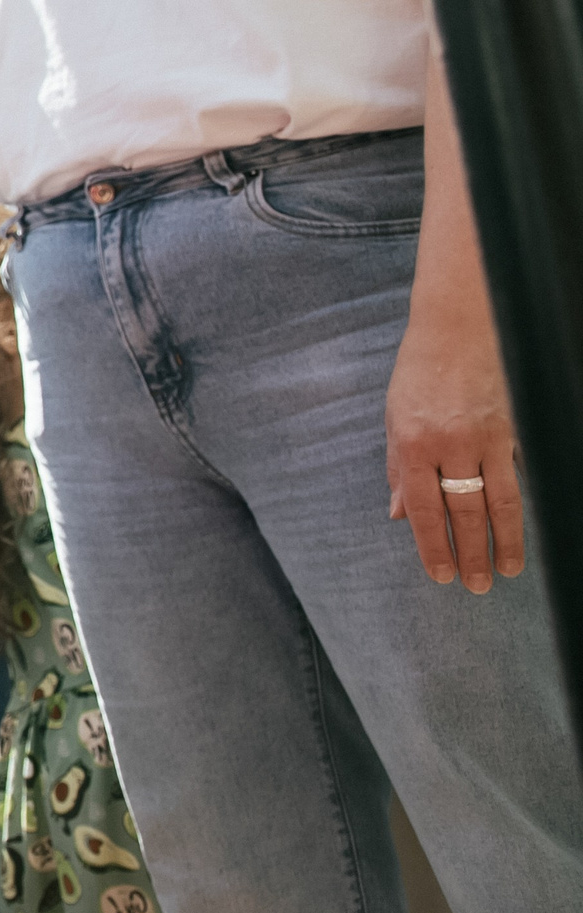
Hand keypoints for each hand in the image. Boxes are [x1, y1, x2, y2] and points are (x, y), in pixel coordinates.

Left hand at [387, 304, 522, 590]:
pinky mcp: (513, 428)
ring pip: (500, 501)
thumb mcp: (394, 418)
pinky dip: (517, 505)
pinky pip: (516, 475)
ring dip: (504, 540)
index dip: (431, 545)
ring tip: (506, 570)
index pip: (421, 509)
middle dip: (471, 553)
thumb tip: (396, 515)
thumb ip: (398, 469)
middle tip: (477, 586)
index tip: (440, 575)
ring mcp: (486, 437)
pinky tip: (518, 528)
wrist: (458, 326)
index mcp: (412, 443)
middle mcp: (449, 444)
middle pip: (464, 512)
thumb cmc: (419, 373)